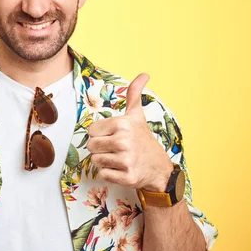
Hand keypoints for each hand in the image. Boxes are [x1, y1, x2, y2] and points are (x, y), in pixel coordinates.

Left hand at [87, 73, 172, 191]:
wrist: (159, 167)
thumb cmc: (143, 139)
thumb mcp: (137, 115)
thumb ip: (134, 94)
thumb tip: (144, 74)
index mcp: (122, 124)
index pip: (91, 131)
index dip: (99, 134)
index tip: (113, 136)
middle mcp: (124, 141)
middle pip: (91, 146)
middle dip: (100, 148)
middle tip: (115, 148)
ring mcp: (126, 160)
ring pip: (95, 161)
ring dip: (104, 161)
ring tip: (119, 158)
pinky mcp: (126, 177)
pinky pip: (103, 175)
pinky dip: (110, 174)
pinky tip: (121, 169)